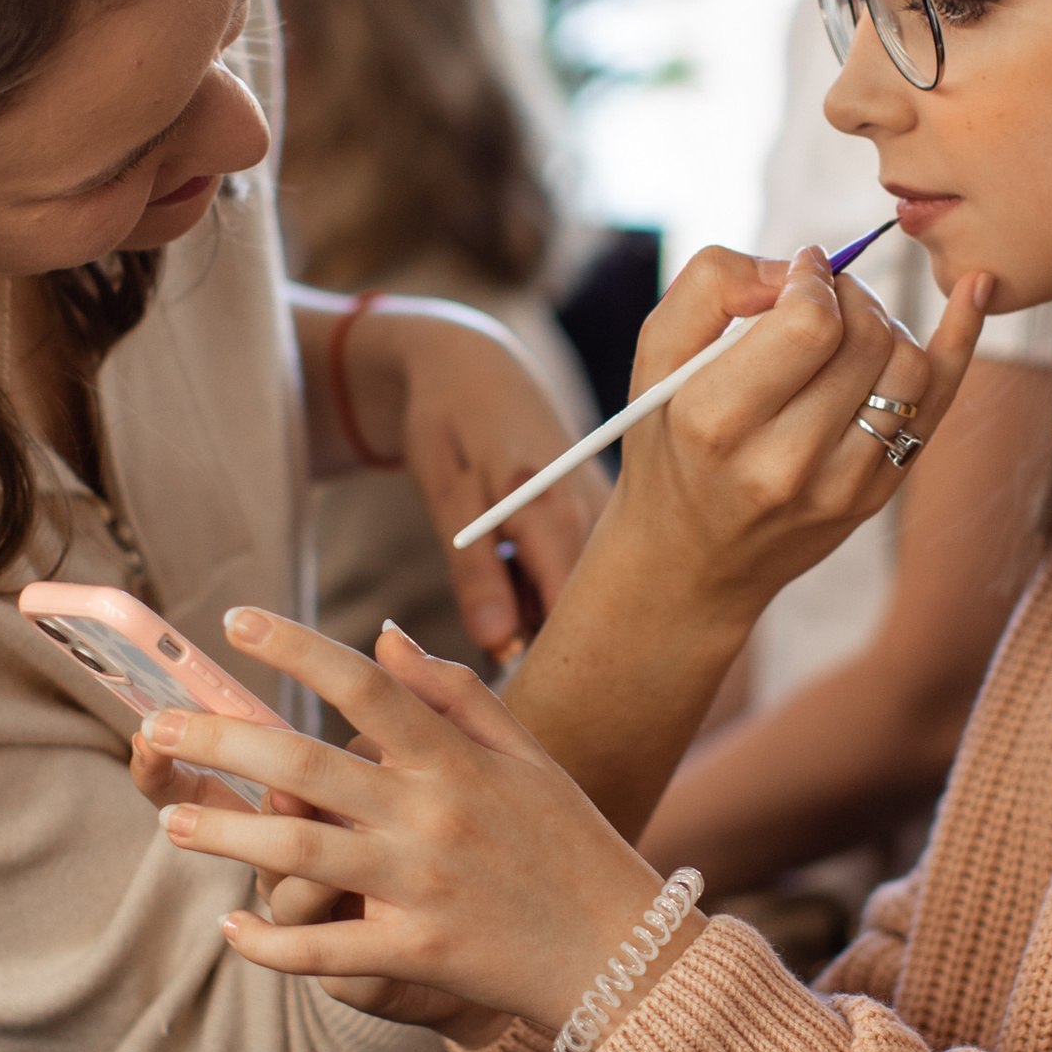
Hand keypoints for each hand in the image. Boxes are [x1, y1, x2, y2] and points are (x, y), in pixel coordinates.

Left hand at [137, 610, 673, 1029]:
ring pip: (297, 857)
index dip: (295, 646)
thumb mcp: (527, 756)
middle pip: (303, 767)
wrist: (623, 955)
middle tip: (156, 727)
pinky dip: (269, 944)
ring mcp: (421, 887)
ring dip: (226, 838)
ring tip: (174, 826)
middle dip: (219, 743)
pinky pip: (324, 950)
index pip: (363, 684)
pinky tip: (231, 928)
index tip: (235, 622)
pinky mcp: (418, 953)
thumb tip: (383, 635)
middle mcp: (432, 815)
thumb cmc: (572, 846)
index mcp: (457, 760)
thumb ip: (454, 694)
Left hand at [317, 296, 599, 659]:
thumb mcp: (445, 494)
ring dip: (556, 612)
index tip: (518, 688)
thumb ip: (474, 572)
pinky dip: (560, 584)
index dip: (552, 659)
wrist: (471, 363)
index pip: (575, 613)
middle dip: (556, 642)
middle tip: (508, 654)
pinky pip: (593, 566)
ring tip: (514, 604)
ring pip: (594, 590)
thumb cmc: (448, 426)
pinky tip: (529, 576)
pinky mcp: (605, 508)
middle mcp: (594, 511)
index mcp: (552, 510)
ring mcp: (606, 509)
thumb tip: (500, 645)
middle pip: (592, 608)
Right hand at [600, 243, 992, 630]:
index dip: (813, 279)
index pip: (810, 324)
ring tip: (847, 324)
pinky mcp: (875, 494)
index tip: (798, 273)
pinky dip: (959, 340)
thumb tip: (796, 266)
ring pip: (910, 364)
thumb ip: (712, 285)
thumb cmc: (669, 441)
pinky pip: (938, 402)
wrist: (689, 561)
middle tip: (822, 293)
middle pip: (866, 338)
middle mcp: (784, 462)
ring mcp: (840, 486)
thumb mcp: (655, 357)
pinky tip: (976, 292)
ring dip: (886, 321)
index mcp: (718, 421)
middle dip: (851, 293)